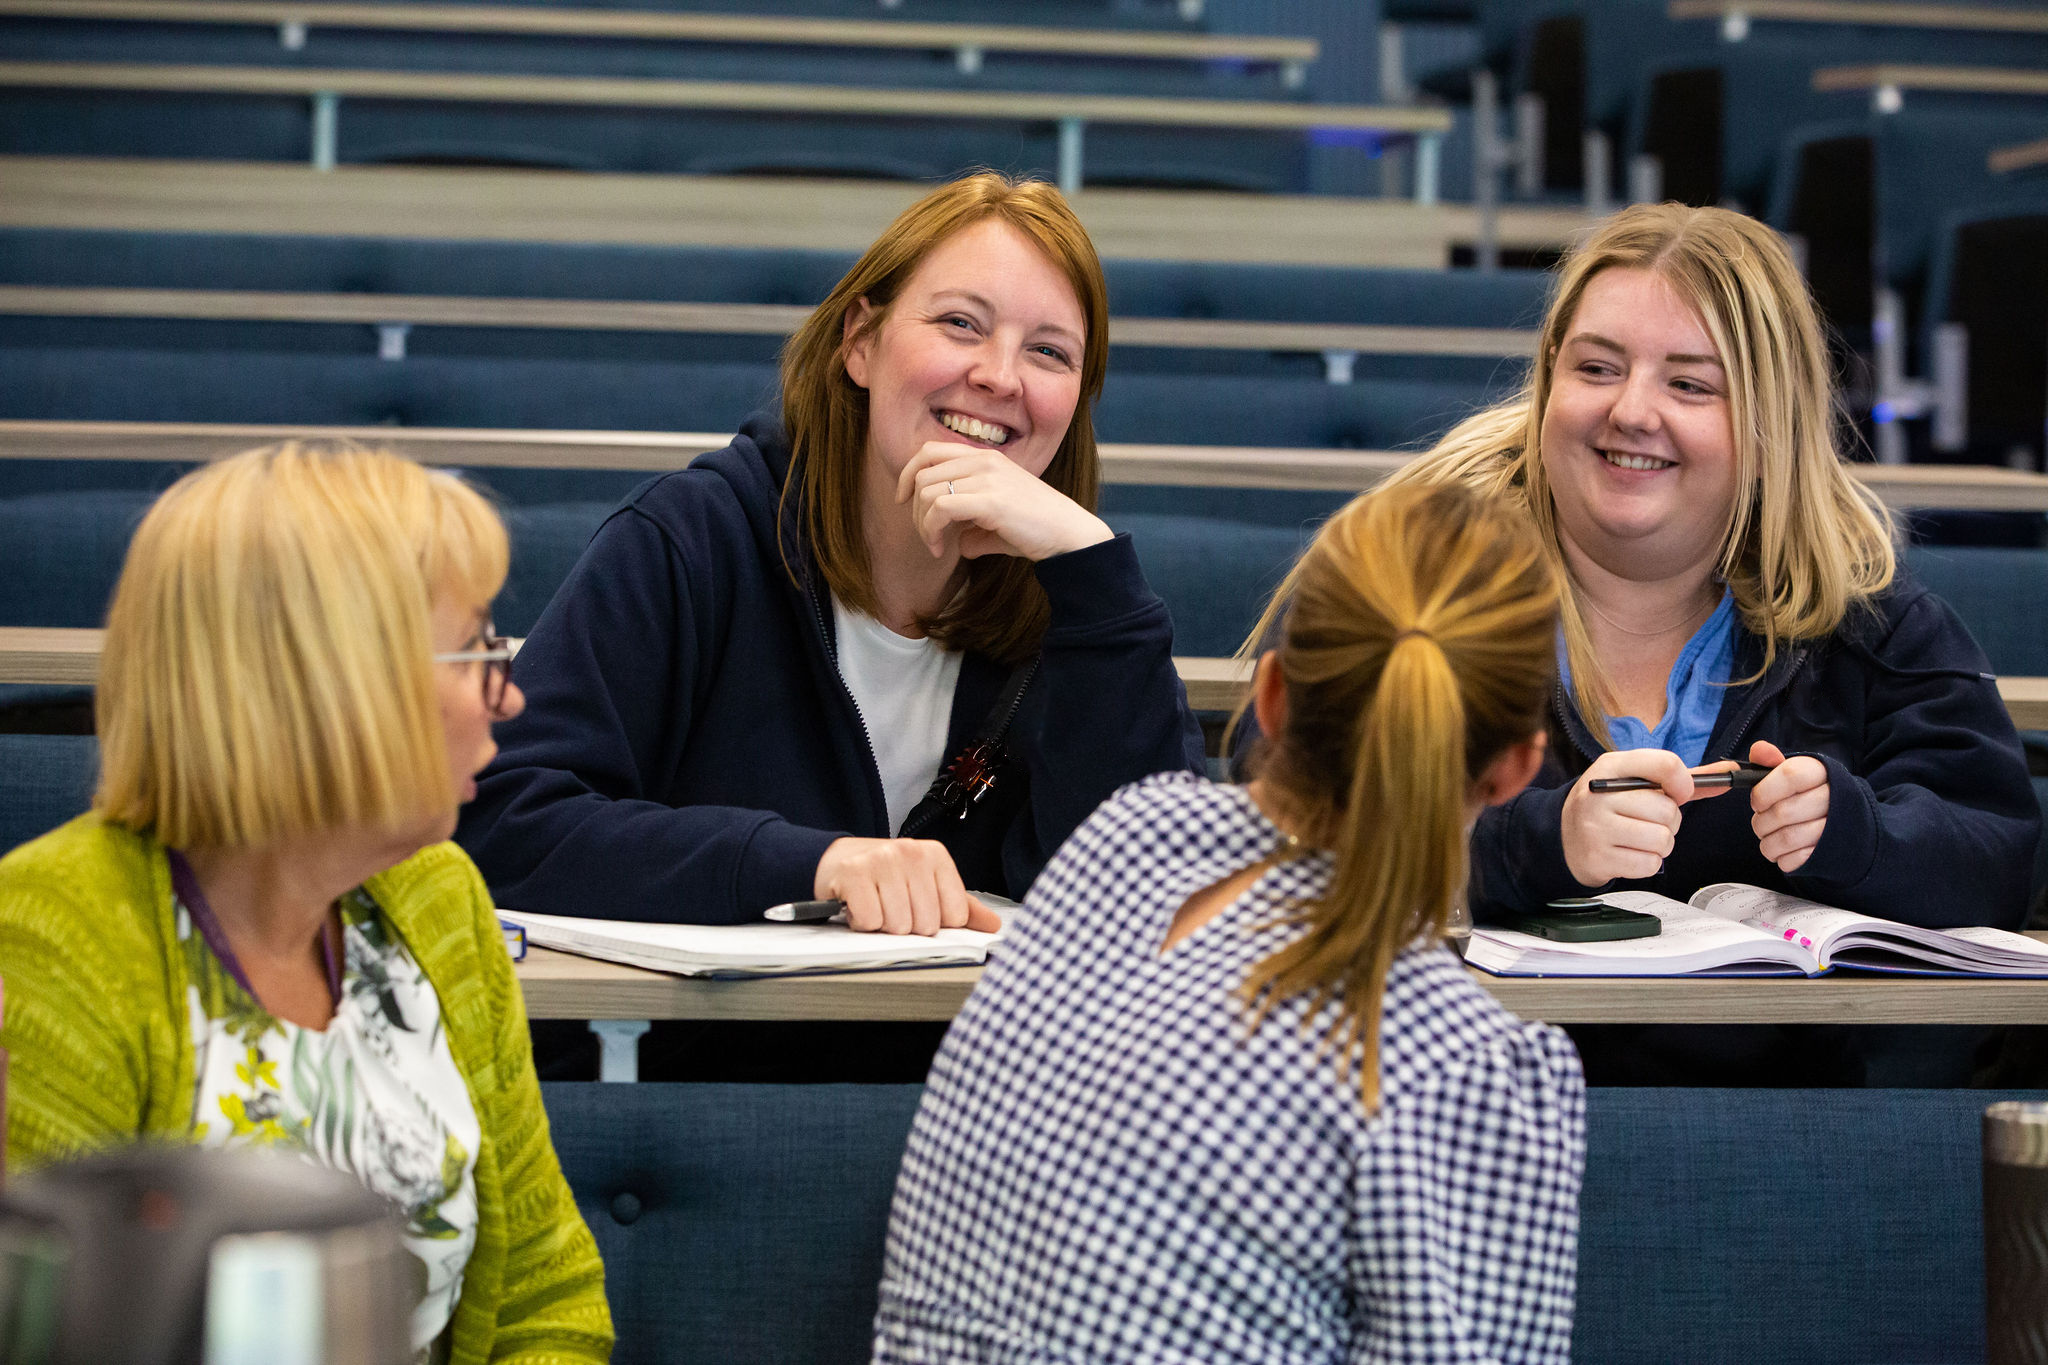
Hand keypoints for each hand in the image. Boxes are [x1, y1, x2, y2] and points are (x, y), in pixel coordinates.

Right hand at [814, 836, 1002, 935]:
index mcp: (936, 856)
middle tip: (892, 907)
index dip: (935, 923)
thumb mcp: (927, 885)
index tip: (918, 908)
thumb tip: (992, 925)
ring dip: (882, 925)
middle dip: (906, 926)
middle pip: (926, 924)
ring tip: (876, 905)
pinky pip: (869, 921)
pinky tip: (859, 906)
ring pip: (898, 925)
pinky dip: (861, 922)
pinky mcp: (854, 873)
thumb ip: (961, 906)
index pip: (955, 916)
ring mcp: (882, 860)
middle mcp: (911, 853)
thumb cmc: (886, 876)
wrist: (838, 859)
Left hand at [896, 441, 1111, 561]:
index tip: (905, 501)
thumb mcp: (998, 522)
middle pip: (922, 473)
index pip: (929, 451)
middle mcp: (984, 460)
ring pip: (927, 491)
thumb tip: (957, 545)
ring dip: (922, 524)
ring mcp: (987, 478)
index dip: (908, 475)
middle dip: (914, 508)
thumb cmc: (1036, 530)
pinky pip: (941, 509)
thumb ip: (974, 527)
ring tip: (936, 546)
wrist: (1068, 534)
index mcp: (985, 457)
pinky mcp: (990, 501)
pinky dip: (932, 531)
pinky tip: (942, 549)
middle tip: (928, 536)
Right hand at [1559, 748, 1729, 886]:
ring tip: (1640, 838)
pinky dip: (1648, 862)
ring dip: (1660, 844)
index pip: (1664, 764)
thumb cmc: (1610, 806)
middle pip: (1667, 809)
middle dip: (1669, 821)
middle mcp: (1600, 794)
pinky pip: (1650, 864)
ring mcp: (1596, 827)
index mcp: (1611, 766)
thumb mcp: (1634, 782)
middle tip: (1648, 821)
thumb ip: (1679, 778)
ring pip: (1662, 839)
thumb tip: (1727, 773)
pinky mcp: (1598, 857)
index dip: (1683, 783)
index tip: (1680, 794)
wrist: (1564, 836)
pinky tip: (1630, 853)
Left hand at [1746, 739, 1829, 873]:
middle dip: (1761, 822)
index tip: (1756, 801)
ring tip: (1767, 837)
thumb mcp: (1793, 773)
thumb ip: (1770, 762)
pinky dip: (1781, 858)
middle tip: (1760, 822)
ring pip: (1788, 838)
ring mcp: (1836, 828)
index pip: (1790, 775)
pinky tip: (1782, 851)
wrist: (1849, 823)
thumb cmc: (1808, 794)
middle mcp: (1834, 798)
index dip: (1764, 791)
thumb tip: (1759, 749)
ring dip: (1767, 842)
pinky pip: (1796, 859)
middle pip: (1784, 812)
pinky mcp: (1831, 852)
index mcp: (1822, 772)